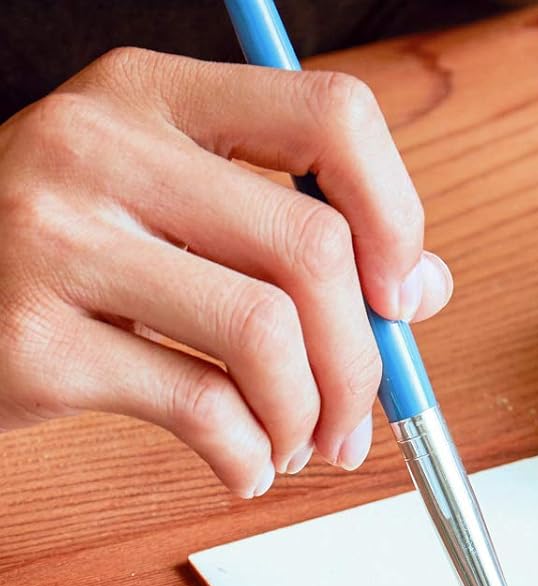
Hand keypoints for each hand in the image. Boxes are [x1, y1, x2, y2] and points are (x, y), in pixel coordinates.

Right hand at [0, 47, 449, 496]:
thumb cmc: (68, 259)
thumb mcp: (175, 207)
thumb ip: (295, 231)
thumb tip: (425, 286)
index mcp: (152, 94)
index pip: (329, 116)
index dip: (396, 216)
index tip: (402, 296)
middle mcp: (100, 145)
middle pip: (312, 249)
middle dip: (361, 362)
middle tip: (354, 420)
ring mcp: (57, 237)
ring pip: (265, 335)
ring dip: (306, 418)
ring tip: (292, 444)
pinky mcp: (37, 340)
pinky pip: (202, 410)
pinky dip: (248, 458)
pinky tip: (242, 465)